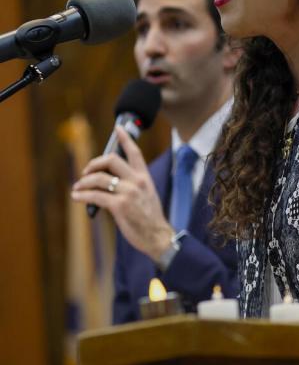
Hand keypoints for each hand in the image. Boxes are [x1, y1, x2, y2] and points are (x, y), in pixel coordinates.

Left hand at [71, 125, 173, 261]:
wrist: (157, 236)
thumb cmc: (149, 217)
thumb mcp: (145, 195)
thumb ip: (130, 185)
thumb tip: (105, 181)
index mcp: (144, 177)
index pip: (134, 153)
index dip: (125, 138)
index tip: (118, 128)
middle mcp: (137, 181)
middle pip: (111, 160)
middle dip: (94, 164)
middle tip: (86, 172)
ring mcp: (128, 193)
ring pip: (99, 178)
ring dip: (83, 182)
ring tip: (77, 188)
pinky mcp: (119, 206)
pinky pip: (95, 196)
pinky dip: (82, 195)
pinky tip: (77, 197)